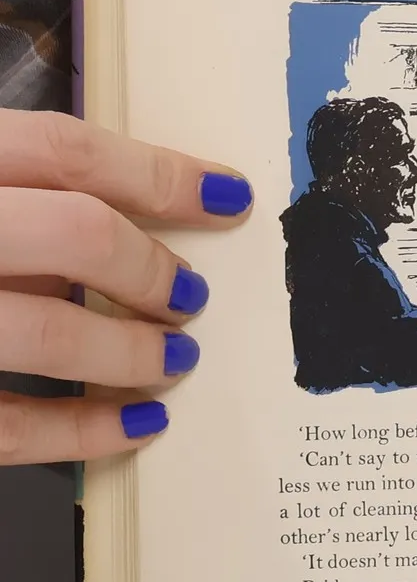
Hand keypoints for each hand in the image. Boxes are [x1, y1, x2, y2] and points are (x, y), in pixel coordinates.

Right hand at [0, 112, 250, 462]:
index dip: (159, 175)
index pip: (62, 150)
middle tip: (189, 296)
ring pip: (49, 335)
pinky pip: (12, 425)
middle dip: (150, 268)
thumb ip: (27, 206)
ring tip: (175, 357)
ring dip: (130, 352)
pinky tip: (139, 422)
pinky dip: (85, 431)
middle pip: (75, 233)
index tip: (229, 197)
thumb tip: (137, 228)